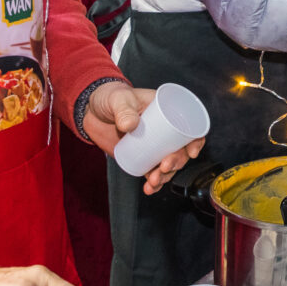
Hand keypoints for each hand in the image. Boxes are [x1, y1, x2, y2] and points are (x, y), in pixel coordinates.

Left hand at [84, 84, 205, 195]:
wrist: (91, 111)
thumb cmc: (110, 97)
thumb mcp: (119, 99)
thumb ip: (124, 110)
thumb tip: (130, 125)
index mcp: (167, 112)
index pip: (190, 127)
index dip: (196, 141)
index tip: (191, 153)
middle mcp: (164, 130)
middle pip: (180, 150)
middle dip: (176, 162)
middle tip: (164, 167)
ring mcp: (153, 145)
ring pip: (168, 164)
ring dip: (165, 176)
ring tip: (153, 181)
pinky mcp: (141, 156)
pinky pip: (152, 172)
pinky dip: (153, 183)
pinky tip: (149, 189)